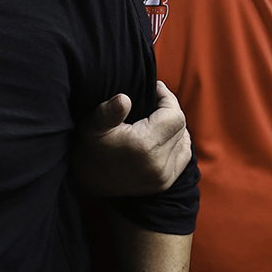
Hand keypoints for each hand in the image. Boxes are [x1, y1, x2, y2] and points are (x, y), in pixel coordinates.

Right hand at [72, 81, 191, 196]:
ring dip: (173, 125)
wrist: (87, 180)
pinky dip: (178, 141)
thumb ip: (108, 111)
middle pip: (180, 126)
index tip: (155, 88)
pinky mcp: (164, 183)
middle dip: (170, 110)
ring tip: (156, 117)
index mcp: (143, 146)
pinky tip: (164, 134)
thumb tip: (123, 99)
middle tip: (154, 101)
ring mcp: (162, 176)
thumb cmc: (90, 147)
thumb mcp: (92, 125)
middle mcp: (157, 164)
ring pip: (183, 139)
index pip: (175, 115)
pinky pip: (184, 155)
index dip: (168, 98)